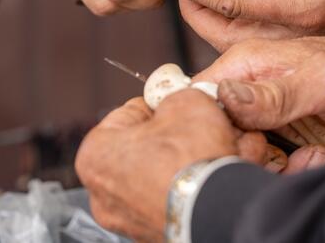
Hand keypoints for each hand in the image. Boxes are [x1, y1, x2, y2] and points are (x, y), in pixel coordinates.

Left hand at [75, 91, 324, 240]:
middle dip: (183, 134)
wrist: (219, 208)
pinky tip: (228, 168)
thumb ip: (176, 96)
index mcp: (96, 154)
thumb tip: (181, 101)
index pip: (129, 113)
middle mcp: (105, 192)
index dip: (161, 103)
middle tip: (205, 123)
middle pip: (151, 147)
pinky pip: (182, 197)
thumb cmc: (192, 158)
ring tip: (226, 143)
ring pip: (169, 174)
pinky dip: (203, 183)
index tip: (178, 101)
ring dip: (198, 157)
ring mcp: (130, 218)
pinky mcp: (158, 232)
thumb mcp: (186, 100)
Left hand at [157, 0, 324, 50]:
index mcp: (303, 7)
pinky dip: (235, 20)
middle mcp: (300, 32)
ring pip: (242, 39)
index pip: (233, 0)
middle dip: (194, 9)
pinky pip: (260, 36)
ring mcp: (305, 39)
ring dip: (212, 17)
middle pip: (228, 33)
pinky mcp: (309, 36)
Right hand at [192, 33, 324, 162]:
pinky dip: (293, 174)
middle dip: (241, 152)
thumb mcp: (320, 79)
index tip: (235, 138)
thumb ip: (273, 93)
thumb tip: (223, 97)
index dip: (206, 122)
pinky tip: (318, 158)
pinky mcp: (284, 147)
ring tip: (307, 155)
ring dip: (270, 167)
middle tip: (272, 152)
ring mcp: (266, 123)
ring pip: (242, 158)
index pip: (199, 97)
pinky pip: (271, 171)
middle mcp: (249, 96)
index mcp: (245, 66)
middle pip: (217, 134)